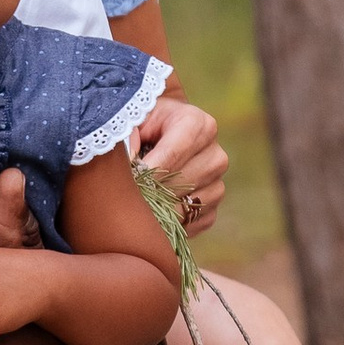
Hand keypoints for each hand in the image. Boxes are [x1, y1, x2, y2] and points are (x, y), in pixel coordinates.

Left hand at [133, 75, 225, 239]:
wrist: (159, 139)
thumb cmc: (142, 127)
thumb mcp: (133, 122)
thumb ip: (129, 138)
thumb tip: (133, 168)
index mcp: (199, 125)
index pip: (173, 154)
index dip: (147, 170)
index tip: (128, 179)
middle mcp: (215, 155)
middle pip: (180, 184)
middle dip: (150, 190)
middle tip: (126, 193)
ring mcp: (217, 183)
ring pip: (185, 206)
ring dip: (158, 208)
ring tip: (138, 200)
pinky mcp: (213, 207)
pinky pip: (190, 222)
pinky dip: (169, 222)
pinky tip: (153, 210)